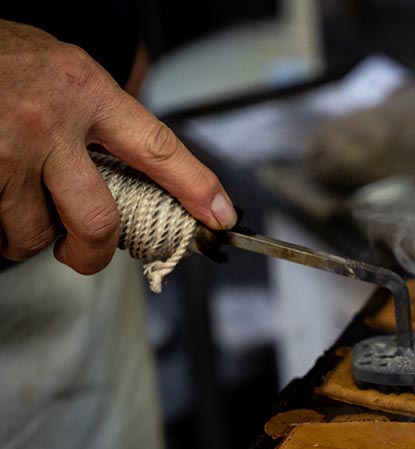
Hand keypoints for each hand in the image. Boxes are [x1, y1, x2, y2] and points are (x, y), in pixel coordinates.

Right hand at [0, 20, 236, 272]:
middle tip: (84, 252)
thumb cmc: (1, 57)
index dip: (195, 187)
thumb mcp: (63, 70)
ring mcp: (6, 149)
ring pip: (32, 232)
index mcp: (84, 91)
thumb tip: (148, 166)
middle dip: (92, 252)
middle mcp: (49, 122)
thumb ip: (101, 114)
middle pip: (97, 221)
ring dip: (27, 235)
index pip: (157, 148)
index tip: (219, 216)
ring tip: (18, 206)